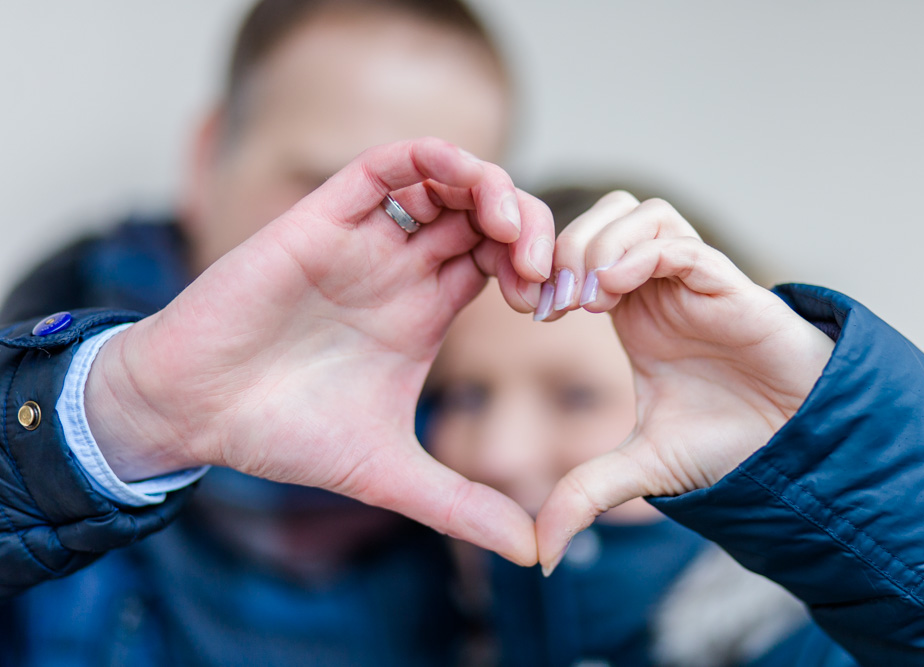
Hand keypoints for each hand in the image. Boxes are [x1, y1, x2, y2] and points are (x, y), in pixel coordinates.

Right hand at [85, 138, 553, 565]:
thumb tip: (533, 554)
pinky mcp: (323, 220)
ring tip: (510, 229)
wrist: (194, 413)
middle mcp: (400, 270)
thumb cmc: (283, 434)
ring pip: (444, 181)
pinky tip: (463, 186)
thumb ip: (461, 506)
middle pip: (485, 217)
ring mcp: (365, 242)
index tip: (553, 306)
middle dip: (528, 227)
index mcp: (423, 314)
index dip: (539, 271)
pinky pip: (385, 167)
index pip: (501, 263)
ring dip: (491, 188)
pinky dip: (431, 160)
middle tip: (539, 269)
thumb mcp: (390, 472)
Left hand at [533, 191, 833, 573]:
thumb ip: (586, 495)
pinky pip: (680, 243)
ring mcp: (694, 282)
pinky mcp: (730, 286)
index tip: (531, 311)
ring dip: (601, 243)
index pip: (580, 252)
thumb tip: (542, 556)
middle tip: (554, 299)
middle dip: (566, 245)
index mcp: (633, 312)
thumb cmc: (728, 447)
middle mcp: (660, 288)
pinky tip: (615, 292)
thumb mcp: (641, 470)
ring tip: (587, 299)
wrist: (795, 453)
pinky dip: (643, 253)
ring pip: (641, 214)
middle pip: (604, 216)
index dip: (547, 268)